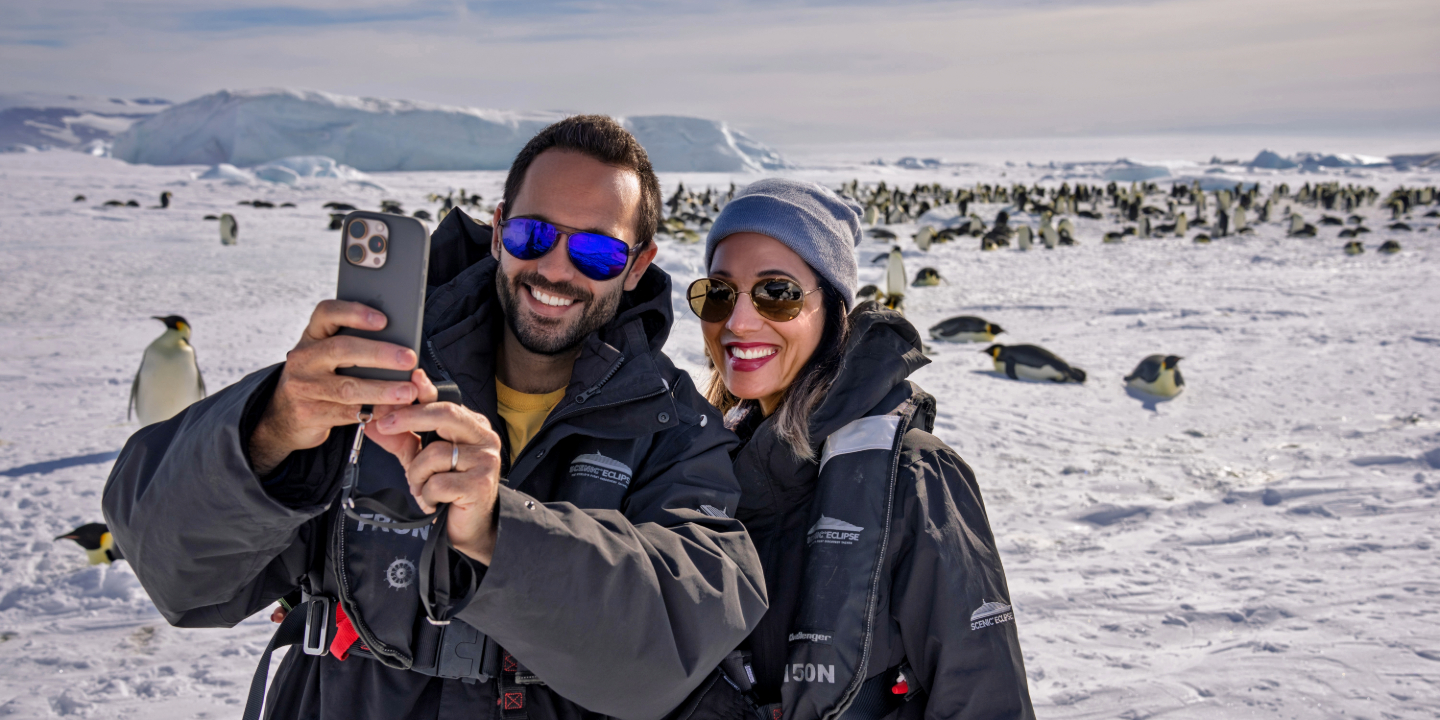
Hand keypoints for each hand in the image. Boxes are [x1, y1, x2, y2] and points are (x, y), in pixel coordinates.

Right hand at [249, 300, 426, 475]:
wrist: (285, 415)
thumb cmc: (321, 377)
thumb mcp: (328, 356)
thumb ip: (355, 346)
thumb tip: (401, 345)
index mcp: (312, 335)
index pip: (327, 313)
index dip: (354, 313)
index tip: (384, 320)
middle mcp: (303, 357)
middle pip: (341, 349)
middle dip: (379, 353)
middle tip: (409, 359)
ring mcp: (302, 387)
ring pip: (346, 387)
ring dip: (382, 389)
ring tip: (408, 391)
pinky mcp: (307, 413)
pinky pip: (346, 413)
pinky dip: (372, 412)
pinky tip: (392, 410)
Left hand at [365, 401, 504, 564]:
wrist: (468, 528)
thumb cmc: (447, 490)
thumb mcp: (420, 460)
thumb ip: (401, 439)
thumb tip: (372, 424)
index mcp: (472, 426)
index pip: (445, 402)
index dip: (420, 393)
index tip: (392, 394)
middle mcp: (484, 438)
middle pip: (445, 414)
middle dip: (409, 418)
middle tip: (383, 426)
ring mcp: (486, 461)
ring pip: (434, 453)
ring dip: (416, 474)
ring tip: (422, 488)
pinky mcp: (480, 484)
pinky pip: (438, 482)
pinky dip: (427, 494)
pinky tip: (434, 502)